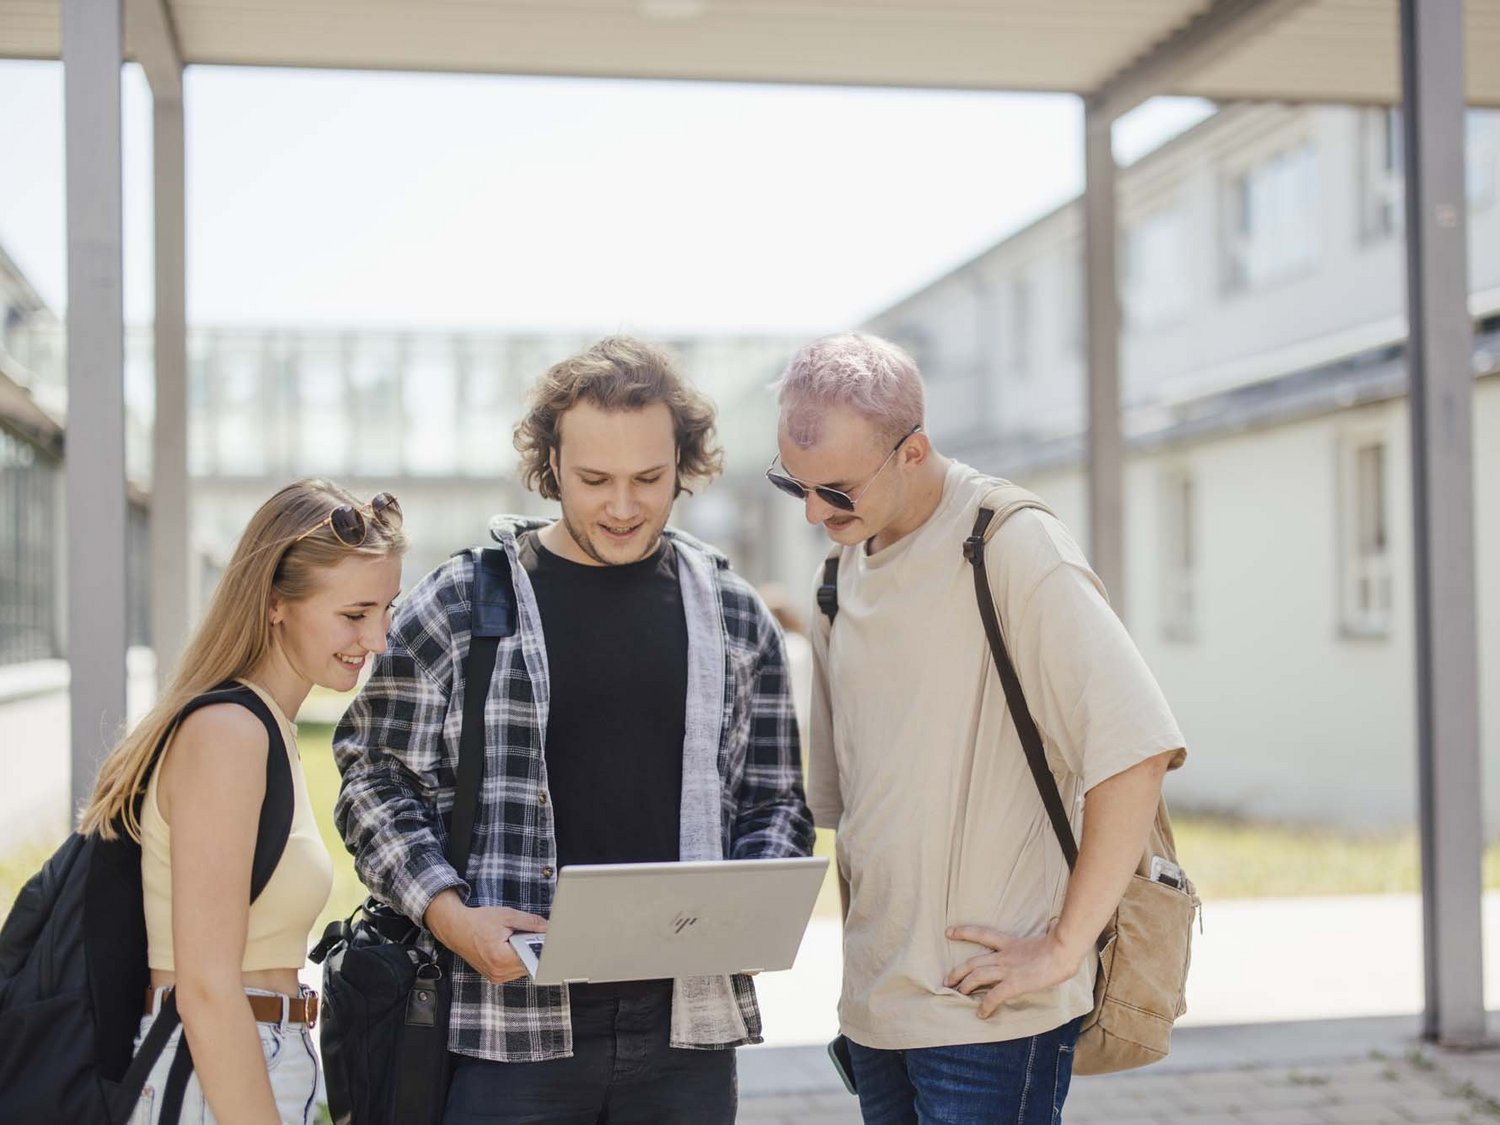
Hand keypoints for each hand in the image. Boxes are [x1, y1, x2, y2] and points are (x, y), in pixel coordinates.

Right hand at [426, 891, 546, 984]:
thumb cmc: (477, 922)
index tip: (543, 938)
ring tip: (512, 941)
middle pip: (529, 964)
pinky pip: (514, 970)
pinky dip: (515, 959)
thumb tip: (548, 928)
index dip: (540, 946)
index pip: (533, 957)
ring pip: (523, 968)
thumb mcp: (507, 916)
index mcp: (501, 958)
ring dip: (523, 954)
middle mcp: (498, 972)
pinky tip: (508, 947)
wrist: (456, 928)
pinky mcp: (494, 977)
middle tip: (523, 935)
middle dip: (531, 949)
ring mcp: (496, 977)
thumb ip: (530, 922)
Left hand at [943, 923, 1083, 1018]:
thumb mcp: (1049, 934)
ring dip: (965, 986)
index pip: (981, 934)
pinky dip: (985, 1005)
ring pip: (977, 976)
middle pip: (973, 961)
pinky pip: (994, 996)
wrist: (1064, 950)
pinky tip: (981, 1013)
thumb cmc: (1062, 943)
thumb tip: (1054, 922)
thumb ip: (1046, 930)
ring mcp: (1008, 969)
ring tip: (958, 995)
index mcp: (1011, 943)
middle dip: (957, 971)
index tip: (948, 932)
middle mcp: (1004, 956)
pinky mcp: (1014, 983)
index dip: (963, 932)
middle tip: (947, 980)